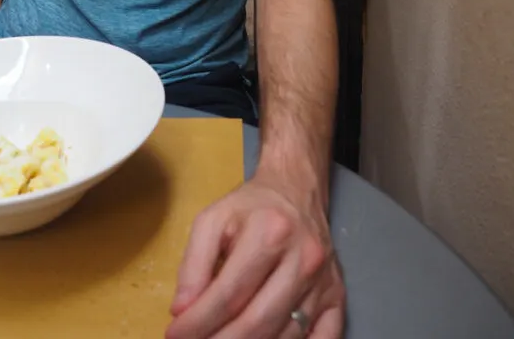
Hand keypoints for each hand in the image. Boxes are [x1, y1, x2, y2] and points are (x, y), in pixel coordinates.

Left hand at [167, 176, 344, 338]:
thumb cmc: (251, 207)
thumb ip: (193, 264)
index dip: (197, 323)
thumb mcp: (213, 220)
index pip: (228, 295)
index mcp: (269, 234)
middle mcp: (302, 259)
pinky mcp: (338, 296)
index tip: (174, 336)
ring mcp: (324, 282)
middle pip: (257, 322)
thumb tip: (181, 310)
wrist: (297, 190)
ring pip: (285, 337)